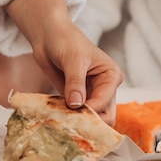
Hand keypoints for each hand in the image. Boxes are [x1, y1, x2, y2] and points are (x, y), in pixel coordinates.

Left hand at [5, 0, 123, 124]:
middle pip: (105, 116)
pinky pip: (76, 116)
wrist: (49, 37)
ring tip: (62, 122)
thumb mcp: (73, 60)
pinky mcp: (76, 99)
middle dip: (90, 122)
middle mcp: (105, 88)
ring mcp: (91, 95)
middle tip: (70, 123)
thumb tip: (77, 105)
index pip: (105, 102)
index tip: (72, 114)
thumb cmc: (65, 41)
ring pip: (92, 119)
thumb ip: (75, 83)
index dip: (90, 111)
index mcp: (111, 76)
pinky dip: (68, 119)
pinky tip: (56, 119)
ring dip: (78, 122)